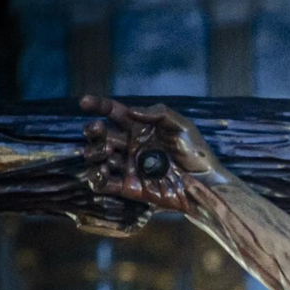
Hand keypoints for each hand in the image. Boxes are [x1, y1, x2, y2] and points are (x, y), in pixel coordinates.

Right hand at [80, 95, 226, 215]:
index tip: (85, 102)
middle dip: (93, 130)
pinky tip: (104, 171)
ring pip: (96, 157)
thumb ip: (158, 114)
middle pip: (100, 135)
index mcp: (140, 128)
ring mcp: (128, 166)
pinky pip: (103, 183)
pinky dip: (97, 177)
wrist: (205, 184)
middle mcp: (130, 145)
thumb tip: (131, 111)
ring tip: (108, 152)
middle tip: (99, 129)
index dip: (98, 105)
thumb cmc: (196, 153)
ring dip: (94, 152)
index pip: (114, 113)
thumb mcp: (182, 127)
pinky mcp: (128, 186)